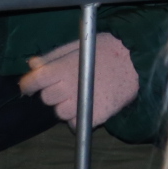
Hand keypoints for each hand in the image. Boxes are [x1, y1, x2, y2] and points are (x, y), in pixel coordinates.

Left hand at [19, 33, 138, 128]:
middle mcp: (69, 88)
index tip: (31, 85)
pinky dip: (80, 117)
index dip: (28, 84)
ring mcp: (81, 105)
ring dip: (67, 106)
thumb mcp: (80, 45)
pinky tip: (92, 103)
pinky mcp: (93, 118)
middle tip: (69, 84)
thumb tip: (32, 65)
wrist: (139, 63)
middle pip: (46, 98)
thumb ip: (54, 56)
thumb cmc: (108, 50)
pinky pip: (76, 123)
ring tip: (83, 93)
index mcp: (63, 69)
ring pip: (60, 113)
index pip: (33, 82)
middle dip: (53, 92)